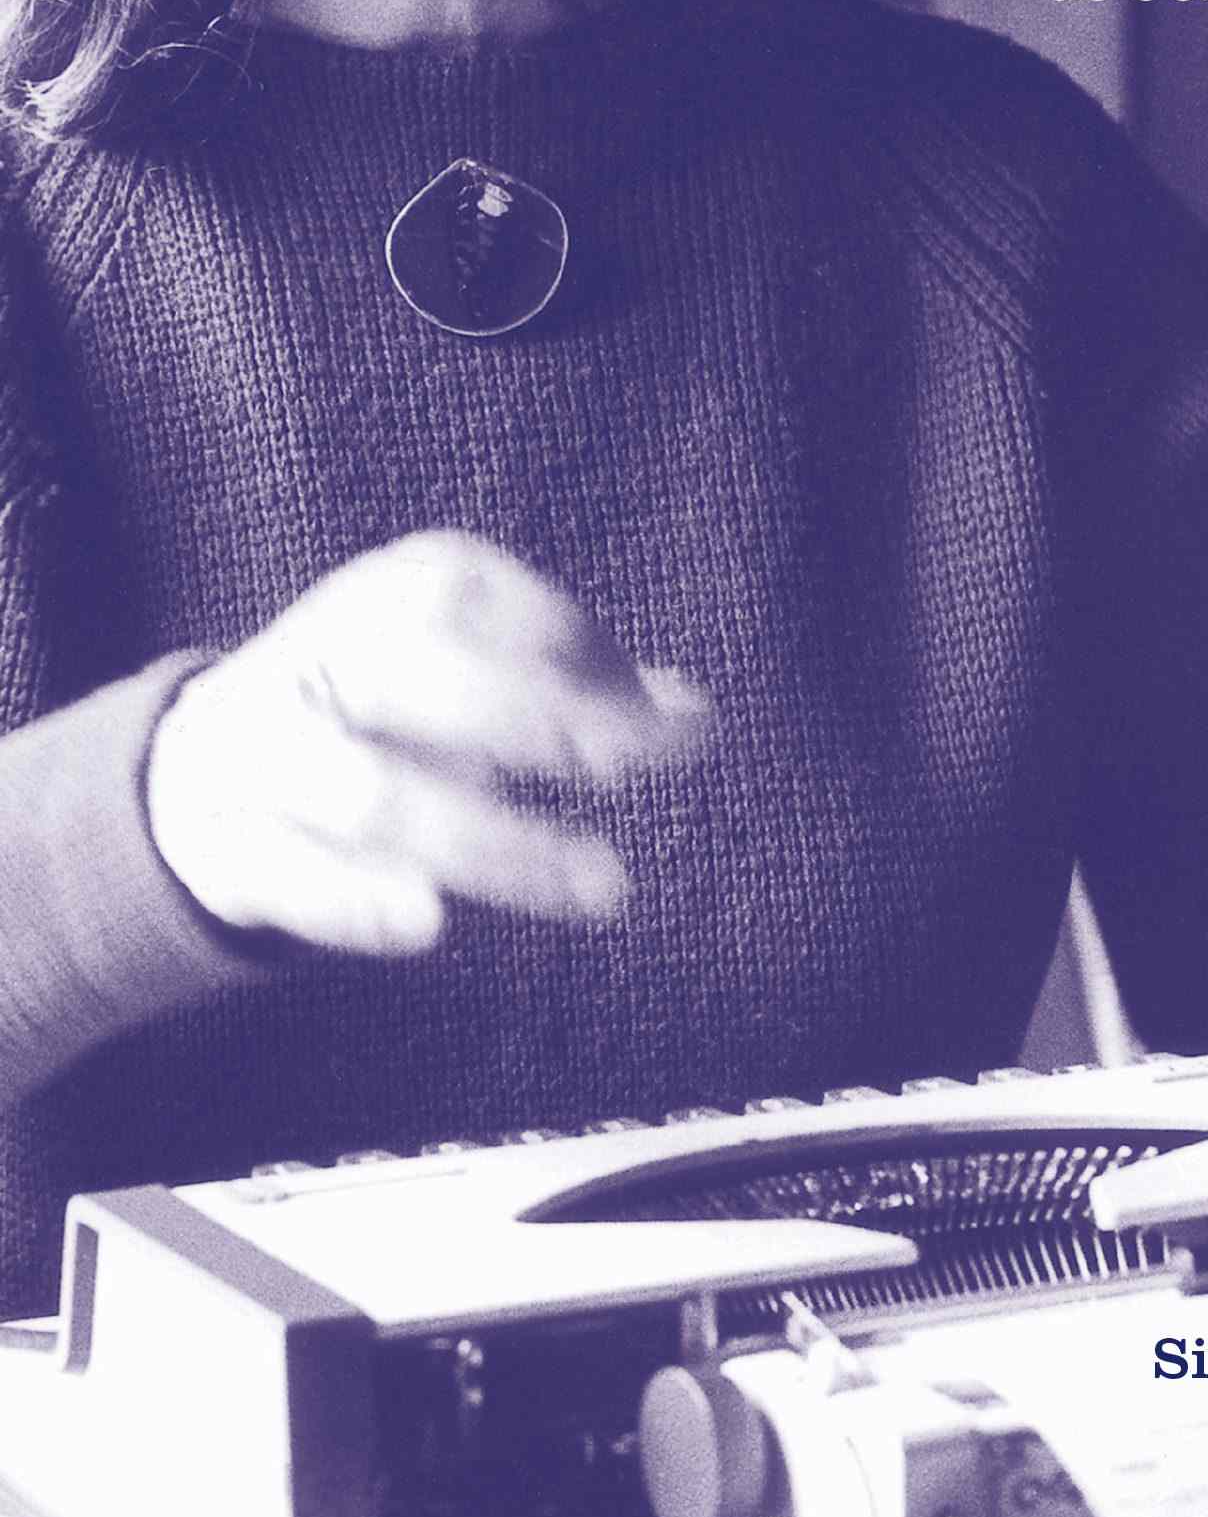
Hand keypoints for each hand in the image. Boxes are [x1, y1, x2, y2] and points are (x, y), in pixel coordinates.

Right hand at [146, 531, 709, 950]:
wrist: (202, 766)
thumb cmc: (385, 708)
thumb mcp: (475, 666)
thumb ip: (578, 686)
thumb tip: (695, 715)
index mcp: (392, 592)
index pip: (480, 599)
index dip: (578, 656)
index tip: (663, 731)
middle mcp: (323, 656)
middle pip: (424, 680)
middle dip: (535, 723)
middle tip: (631, 769)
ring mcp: (264, 750)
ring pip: (375, 796)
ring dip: (493, 844)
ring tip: (600, 886)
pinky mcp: (228, 844)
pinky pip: (292, 874)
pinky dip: (355, 902)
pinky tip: (427, 924)